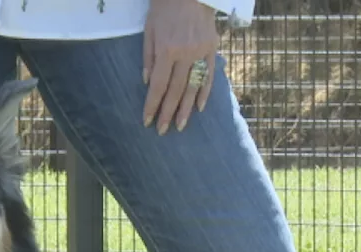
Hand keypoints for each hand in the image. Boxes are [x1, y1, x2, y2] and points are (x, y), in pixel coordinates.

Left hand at [142, 0, 218, 134]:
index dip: (152, 105)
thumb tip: (148, 83)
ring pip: (193, 87)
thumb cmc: (164, 8)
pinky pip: (209, 76)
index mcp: (167, 50)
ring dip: (186, 109)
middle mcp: (186, 54)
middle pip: (175, 91)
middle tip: (162, 130)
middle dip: (168, 113)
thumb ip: (148, 57)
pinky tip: (198, 108)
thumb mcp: (149, 30)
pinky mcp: (212, 49)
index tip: (147, 120)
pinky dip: (204, 93)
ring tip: (180, 126)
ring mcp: (201, 53)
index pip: (159, 85)